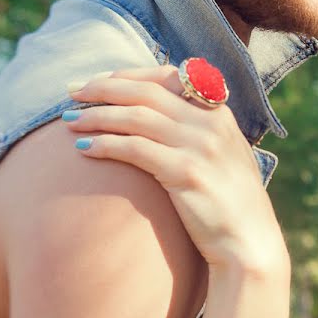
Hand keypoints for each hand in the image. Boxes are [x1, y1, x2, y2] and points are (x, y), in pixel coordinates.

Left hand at [63, 66, 288, 273]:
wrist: (249, 242)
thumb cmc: (230, 204)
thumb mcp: (224, 155)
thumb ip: (199, 132)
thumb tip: (158, 119)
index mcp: (219, 113)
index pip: (168, 76)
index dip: (128, 75)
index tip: (98, 82)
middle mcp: (210, 123)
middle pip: (146, 92)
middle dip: (102, 89)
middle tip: (70, 94)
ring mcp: (200, 146)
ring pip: (136, 117)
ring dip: (96, 116)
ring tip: (68, 121)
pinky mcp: (185, 172)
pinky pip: (135, 149)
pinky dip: (105, 144)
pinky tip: (84, 149)